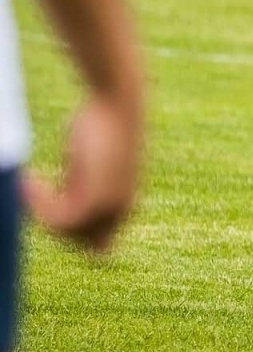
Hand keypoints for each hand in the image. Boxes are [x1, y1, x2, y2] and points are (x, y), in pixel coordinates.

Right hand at [24, 94, 141, 253]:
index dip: (71, 234)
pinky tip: (29, 180)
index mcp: (124, 205)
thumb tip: (57, 203)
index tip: (51, 201)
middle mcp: (122, 211)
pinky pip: (59, 221)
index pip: (100, 245)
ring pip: (66, 235)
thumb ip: (78, 185)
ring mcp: (112, 207)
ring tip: (31, 183)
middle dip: (54, 225)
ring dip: (40, 213)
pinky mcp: (97, 199)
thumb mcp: (88, 162)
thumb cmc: (101, 125)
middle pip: (83, 247)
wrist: (117, 104)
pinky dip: (38, 205)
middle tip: (39, 193)